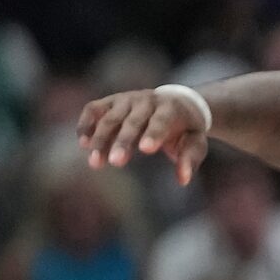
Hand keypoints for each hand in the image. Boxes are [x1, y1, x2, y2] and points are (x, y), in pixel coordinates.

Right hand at [77, 87, 210, 186]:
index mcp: (170, 108)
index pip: (161, 121)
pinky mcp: (111, 101)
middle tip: (116, 162)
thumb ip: (190, 159)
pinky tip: (83, 143)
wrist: (178, 103)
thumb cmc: (186, 129)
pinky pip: (93, 109)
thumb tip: (183, 180)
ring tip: (95, 163)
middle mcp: (146, 100)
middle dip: (123, 141)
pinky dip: (86, 124)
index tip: (146, 150)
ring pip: (109, 118)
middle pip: (132, 121)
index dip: (153, 134)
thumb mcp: (196, 142)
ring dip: (100, 139)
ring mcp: (126, 99)